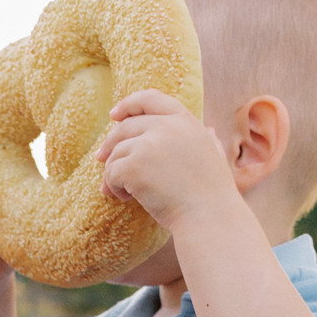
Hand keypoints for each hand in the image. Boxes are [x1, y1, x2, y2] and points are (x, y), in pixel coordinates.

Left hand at [96, 92, 233, 231]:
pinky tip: (126, 199)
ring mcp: (149, 144)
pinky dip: (113, 187)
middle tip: (100, 159)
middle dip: (110, 143)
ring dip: (113, 172)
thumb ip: (208, 141)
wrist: (209, 218)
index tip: (114, 115)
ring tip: (123, 192)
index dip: (129, 105)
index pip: (150, 99)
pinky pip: (111, 172)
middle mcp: (166, 126)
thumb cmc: (213, 195)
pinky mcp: (134, 166)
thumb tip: (209, 130)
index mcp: (186, 121)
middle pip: (125, 127)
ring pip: (115, 152)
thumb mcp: (215, 157)